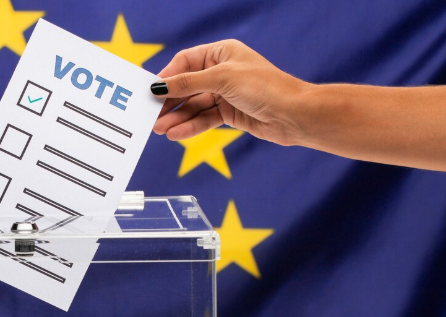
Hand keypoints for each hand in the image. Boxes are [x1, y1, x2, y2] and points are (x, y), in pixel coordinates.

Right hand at [151, 40, 309, 145]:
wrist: (294, 115)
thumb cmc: (265, 87)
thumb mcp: (222, 79)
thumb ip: (188, 83)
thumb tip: (159, 85)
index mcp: (222, 52)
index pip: (186, 62)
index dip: (168, 76)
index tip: (151, 91)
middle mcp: (222, 71)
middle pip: (187, 86)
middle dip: (169, 101)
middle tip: (150, 115)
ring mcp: (225, 94)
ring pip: (193, 106)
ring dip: (176, 117)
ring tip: (159, 129)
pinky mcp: (229, 113)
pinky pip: (203, 119)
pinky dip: (190, 126)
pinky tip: (175, 133)